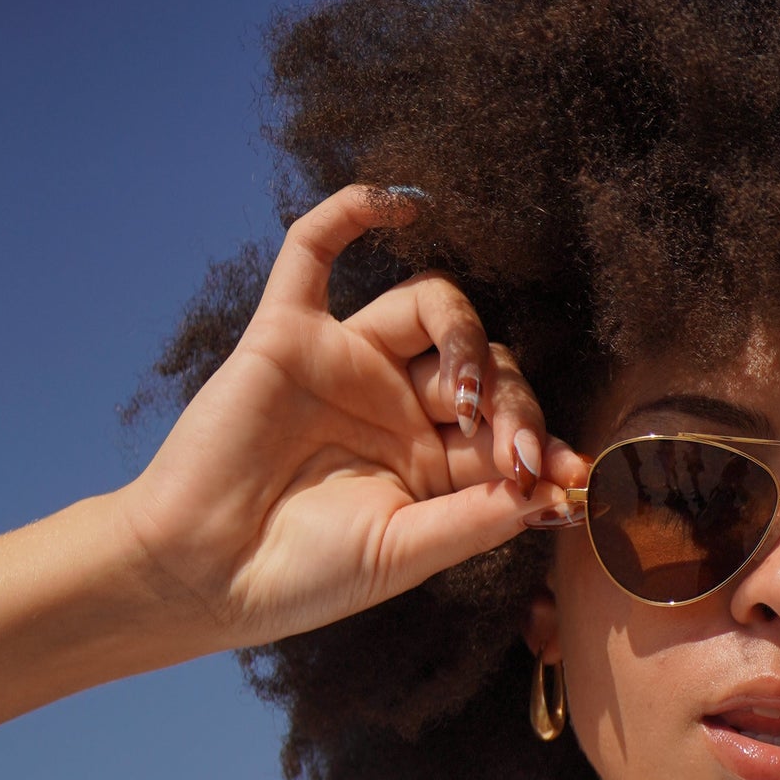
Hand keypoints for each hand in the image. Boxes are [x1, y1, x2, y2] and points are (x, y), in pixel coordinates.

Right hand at [110, 187, 586, 651]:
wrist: (206, 574)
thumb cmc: (304, 578)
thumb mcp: (406, 553)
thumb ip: (477, 519)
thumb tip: (556, 496)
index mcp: (432, 464)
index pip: (508, 430)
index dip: (545, 446)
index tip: (573, 479)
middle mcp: (397, 406)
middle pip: (484, 365)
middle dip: (513, 406)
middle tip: (515, 454)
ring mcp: (346, 364)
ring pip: (428, 307)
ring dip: (464, 335)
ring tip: (465, 395)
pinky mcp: (288, 334)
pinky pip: (316, 251)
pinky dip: (355, 211)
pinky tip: (405, 201)